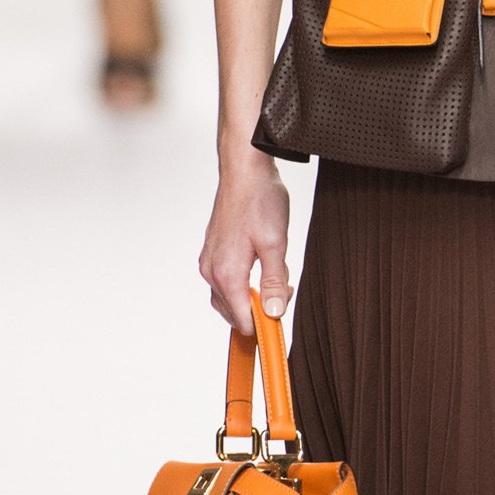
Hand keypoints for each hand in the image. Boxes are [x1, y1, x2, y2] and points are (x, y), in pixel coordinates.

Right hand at [199, 147, 291, 334]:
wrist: (244, 170)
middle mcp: (212, 271)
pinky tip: (261, 267)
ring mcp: (209, 261)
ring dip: (252, 296)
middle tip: (285, 289)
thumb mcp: (276, 244)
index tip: (283, 317)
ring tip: (276, 277)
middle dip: (260, 309)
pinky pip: (225, 281)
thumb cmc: (260, 200)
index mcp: (226, 274)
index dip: (264, 324)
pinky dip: (243, 284)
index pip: (242, 319)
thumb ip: (274, 282)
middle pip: (233, 312)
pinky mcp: (212, 252)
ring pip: (228, 297)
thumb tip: (274, 313)